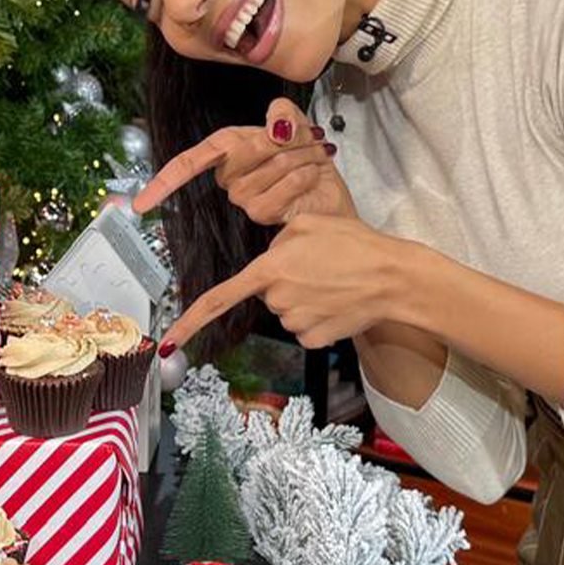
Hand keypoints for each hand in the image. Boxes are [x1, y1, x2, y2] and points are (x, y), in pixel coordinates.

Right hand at [131, 97, 353, 222]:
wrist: (330, 189)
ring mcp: (243, 197)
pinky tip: (310, 175)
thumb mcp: (295, 123)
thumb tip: (276, 125)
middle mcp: (229, 175)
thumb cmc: (306, 157)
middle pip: (241, 154)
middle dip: (279, 143)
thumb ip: (282, 114)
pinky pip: (277, 194)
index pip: (188, 162)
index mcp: (227, 148)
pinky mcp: (263, 213)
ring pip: (263, 174)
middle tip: (305, 140)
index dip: (164, 181)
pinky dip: (300, 179)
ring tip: (313, 157)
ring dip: (296, 160)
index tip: (140, 206)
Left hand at [160, 212, 410, 352]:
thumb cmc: (355, 244)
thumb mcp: (309, 224)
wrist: (395, 277)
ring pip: (287, 311)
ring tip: (334, 281)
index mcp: (269, 268)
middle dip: (285, 282)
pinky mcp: (314, 339)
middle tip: (318, 267)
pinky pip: (305, 328)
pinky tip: (339, 302)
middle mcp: (277, 299)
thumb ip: (278, 241)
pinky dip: (318, 317)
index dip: (190, 321)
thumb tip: (271, 260)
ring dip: (304, 298)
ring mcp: (295, 322)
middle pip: (267, 294)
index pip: (219, 298)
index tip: (169, 340)